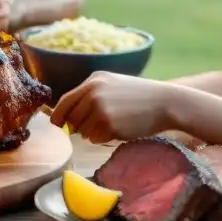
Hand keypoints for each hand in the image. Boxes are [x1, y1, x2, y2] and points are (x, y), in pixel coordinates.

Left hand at [49, 71, 183, 142]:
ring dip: (92, 133)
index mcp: (93, 81)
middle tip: (96, 126)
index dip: (58, 115)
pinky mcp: (109, 124)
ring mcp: (101, 108)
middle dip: (78, 126)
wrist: (165, 102)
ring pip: (82, 131)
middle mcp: (93, 93)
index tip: (56, 124)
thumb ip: (89, 95)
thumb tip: (67, 117)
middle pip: (72, 118)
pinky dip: (103, 138)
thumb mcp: (112, 84)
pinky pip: (95, 138)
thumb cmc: (138, 96)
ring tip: (112, 124)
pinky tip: (119, 129)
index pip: (65, 101)